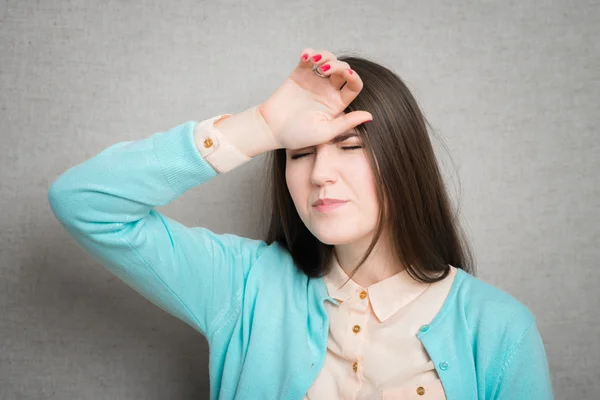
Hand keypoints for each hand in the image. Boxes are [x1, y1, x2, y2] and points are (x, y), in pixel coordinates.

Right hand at [258, 48, 372, 150]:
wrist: (271, 129)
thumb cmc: (297, 135)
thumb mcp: (325, 132)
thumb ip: (347, 123)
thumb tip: (370, 116)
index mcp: (337, 104)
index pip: (354, 85)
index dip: (354, 76)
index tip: (347, 73)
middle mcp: (327, 91)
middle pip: (342, 69)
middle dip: (337, 64)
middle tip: (324, 69)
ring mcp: (313, 81)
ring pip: (327, 59)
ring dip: (324, 55)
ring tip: (315, 62)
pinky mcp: (298, 74)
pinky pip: (308, 57)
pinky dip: (309, 52)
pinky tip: (306, 57)